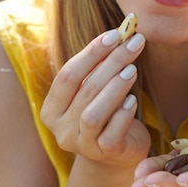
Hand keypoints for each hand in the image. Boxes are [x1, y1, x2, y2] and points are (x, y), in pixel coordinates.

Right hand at [40, 29, 150, 168]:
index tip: (116, 34)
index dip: (91, 53)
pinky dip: (122, 114)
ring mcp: (81, 144)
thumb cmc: (107, 114)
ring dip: (114, 88)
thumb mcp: (97, 91)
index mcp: (52, 109)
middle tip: (134, 43)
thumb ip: (100, 67)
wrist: (118, 154)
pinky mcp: (103, 154)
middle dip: (111, 62)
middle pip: (84, 89)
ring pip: (93, 112)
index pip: (68, 75)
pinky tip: (132, 101)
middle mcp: (61, 128)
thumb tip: (123, 32)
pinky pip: (111, 132)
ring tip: (132, 70)